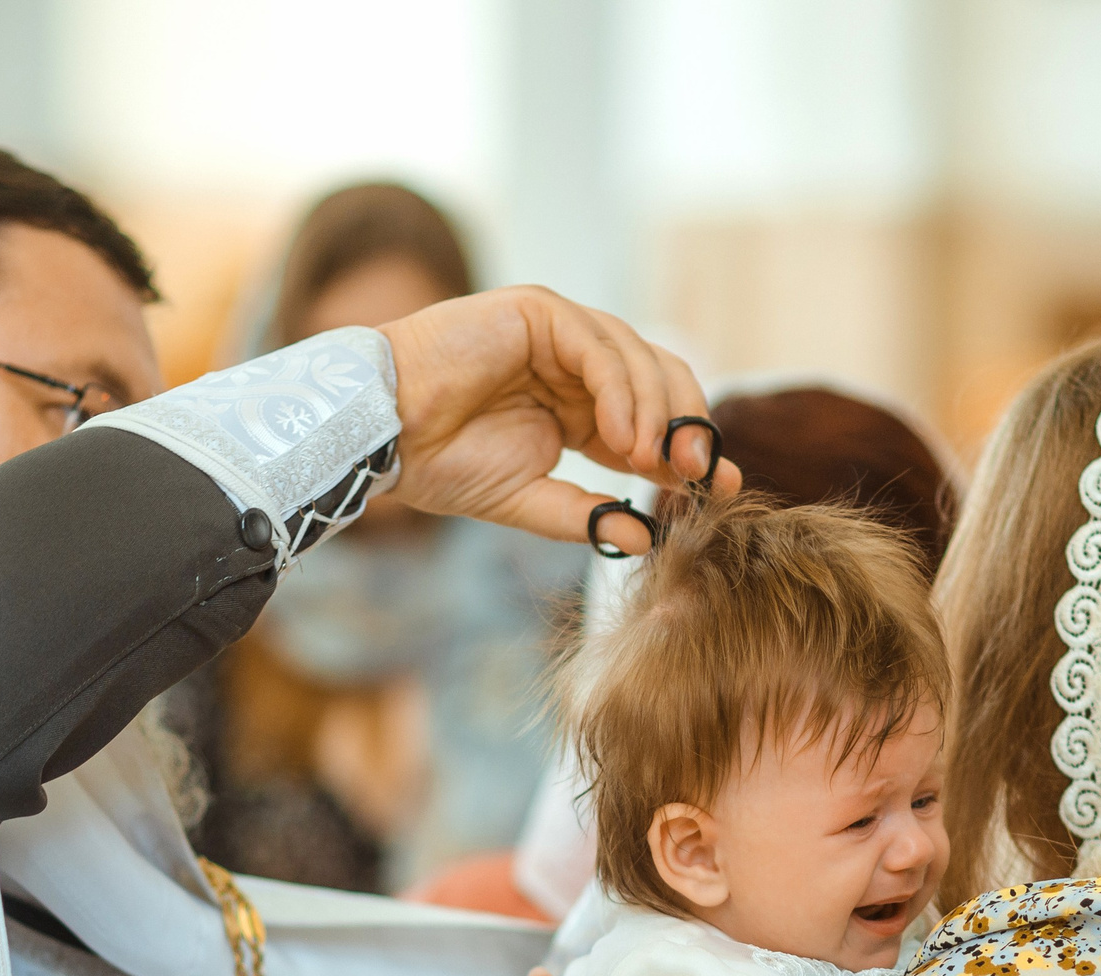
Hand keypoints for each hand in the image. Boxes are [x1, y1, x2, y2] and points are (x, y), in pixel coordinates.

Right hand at [379, 286, 739, 548]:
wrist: (380, 433)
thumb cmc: (436, 463)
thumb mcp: (528, 500)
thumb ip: (587, 517)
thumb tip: (646, 539)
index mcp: (578, 406)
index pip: (653, 421)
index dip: (689, 452)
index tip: (720, 490)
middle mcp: (575, 364)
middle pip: (661, 381)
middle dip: (689, 426)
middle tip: (700, 473)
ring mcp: (558, 332)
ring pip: (638, 360)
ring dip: (658, 412)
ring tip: (656, 460)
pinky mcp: (539, 311)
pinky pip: (599, 350)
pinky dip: (621, 391)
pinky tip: (622, 436)